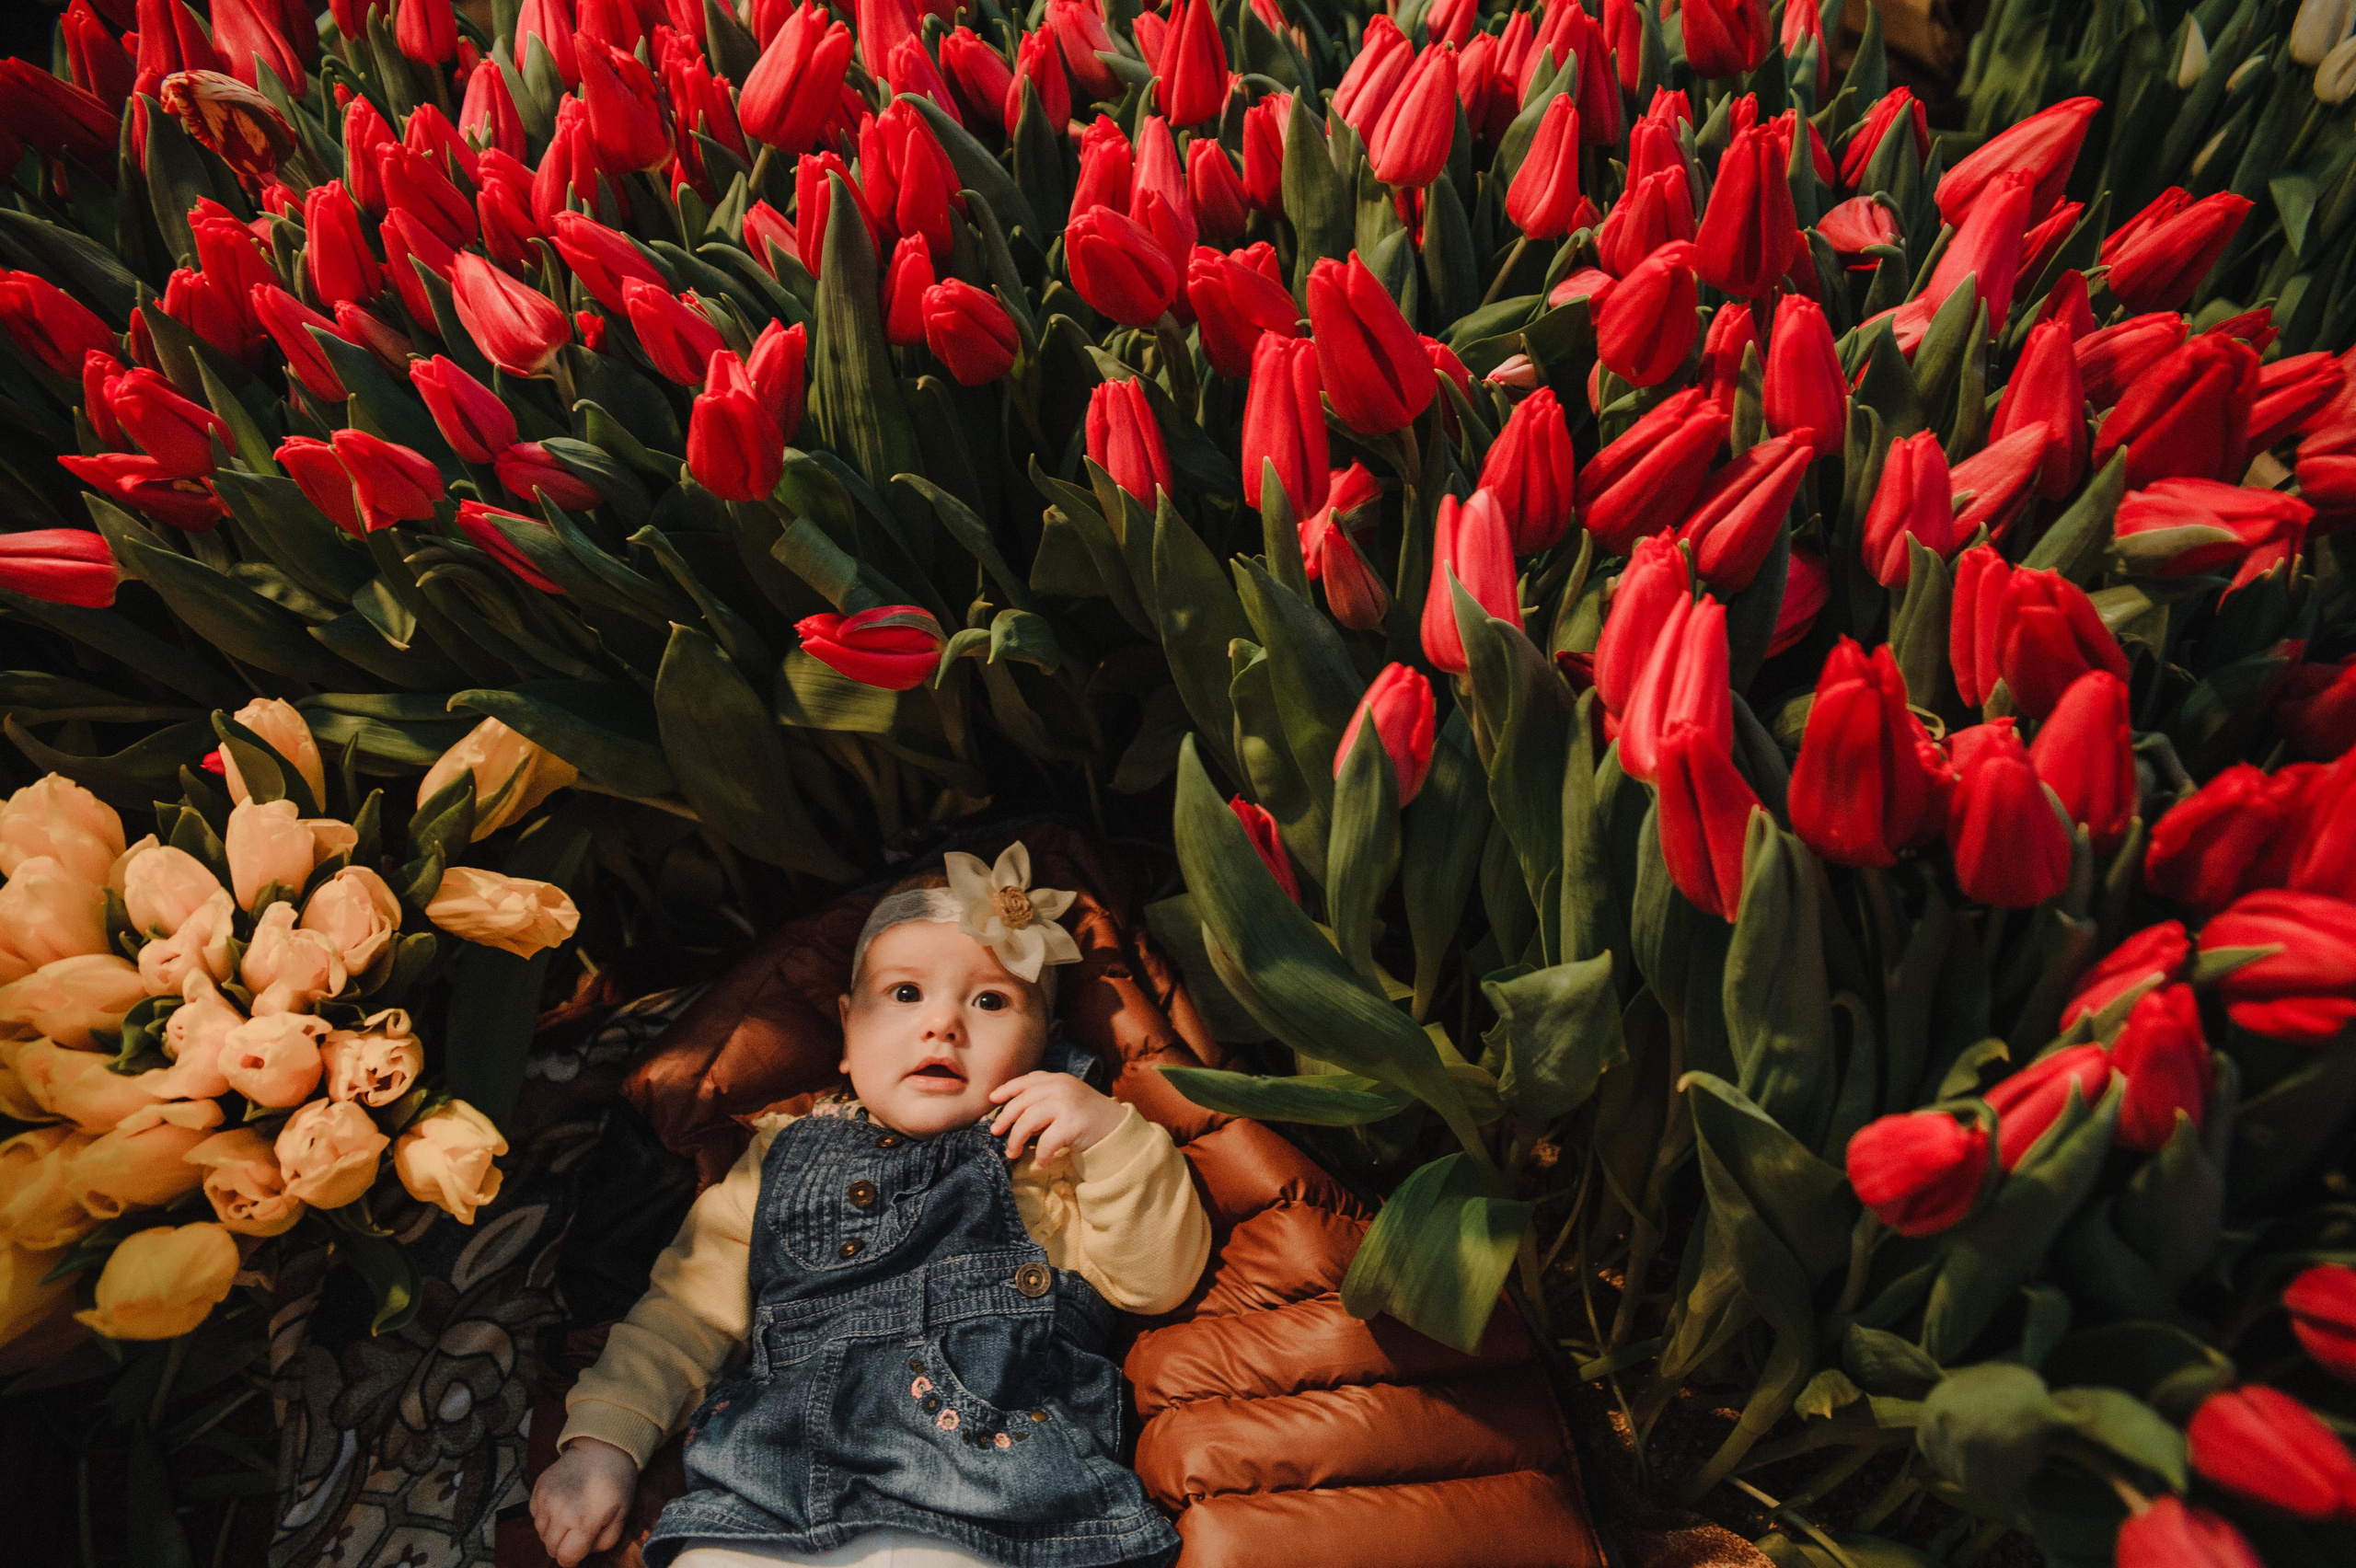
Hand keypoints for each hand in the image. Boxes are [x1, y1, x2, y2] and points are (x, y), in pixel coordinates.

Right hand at [531, 1436, 638, 1567]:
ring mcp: (546, 1500)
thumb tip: (585, 1554)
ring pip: (540, 1533)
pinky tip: (561, 1504)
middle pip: (550, 1548)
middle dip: (563, 1546)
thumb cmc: (616, 1483)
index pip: (565, 1558)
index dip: (572, 1560)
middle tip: (577, 1533)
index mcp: (584, 1522)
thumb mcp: (621, 1515)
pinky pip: (535, 1515)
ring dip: (553, 1531)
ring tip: (570, 1516)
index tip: (578, 1553)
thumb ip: (605, 1542)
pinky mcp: (538, 1489)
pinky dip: (545, 1516)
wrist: (602, 1449)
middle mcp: (560, 1513)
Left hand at [986, 1072, 1126, 1165]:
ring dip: (1016, 1139)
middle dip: (1005, 1118)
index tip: (992, 1099)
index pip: (1026, 1081)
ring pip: (1028, 1120)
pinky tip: (1041, 1161)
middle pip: (1022, 1102)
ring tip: (1012, 1152)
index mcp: (1058, 1079)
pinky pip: (1046, 1142)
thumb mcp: (1066, 1099)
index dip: (1007, 1089)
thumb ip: (1044, 1099)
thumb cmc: (1087, 1116)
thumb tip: (1011, 1116)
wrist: (1117, 1128)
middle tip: (995, 1132)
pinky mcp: (1073, 1124)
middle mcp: (1061, 1087)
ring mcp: (1067, 1104)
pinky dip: (1040, 1154)